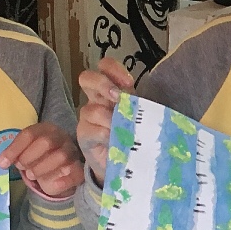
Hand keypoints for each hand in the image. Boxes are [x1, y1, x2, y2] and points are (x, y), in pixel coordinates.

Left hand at [0, 123, 83, 199]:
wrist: (59, 170)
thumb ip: (15, 154)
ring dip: (41, 168)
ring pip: (61, 156)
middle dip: (29, 157)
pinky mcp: (79, 169)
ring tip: (31, 175)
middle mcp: (61, 137)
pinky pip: (74, 174)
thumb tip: (1, 162)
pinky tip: (52, 186)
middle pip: (46, 142)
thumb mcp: (25, 152)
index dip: (14, 149)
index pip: (29, 134)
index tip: (3, 163)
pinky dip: (62, 181)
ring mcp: (72, 152)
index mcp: (46, 129)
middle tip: (21, 167)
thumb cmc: (39, 158)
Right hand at [76, 58, 135, 183]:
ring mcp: (87, 118)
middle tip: (117, 97)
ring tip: (122, 129)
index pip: (105, 67)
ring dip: (109, 118)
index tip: (129, 83)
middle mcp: (96, 100)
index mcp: (111, 90)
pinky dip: (105, 134)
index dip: (114, 69)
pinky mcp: (84, 136)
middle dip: (102, 84)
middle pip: (86, 78)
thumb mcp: (139, 115)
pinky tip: (114, 140)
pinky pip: (91, 130)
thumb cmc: (132, 134)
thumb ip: (140, 106)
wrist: (123, 162)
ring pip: (91, 109)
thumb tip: (146, 103)